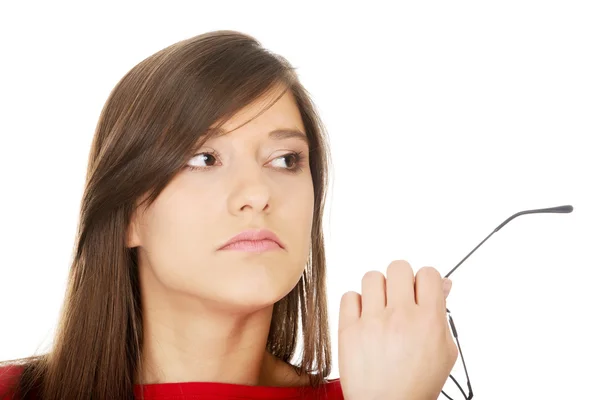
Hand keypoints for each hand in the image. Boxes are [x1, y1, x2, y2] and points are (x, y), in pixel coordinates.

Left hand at [338, 260, 457, 399]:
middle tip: (399, 297)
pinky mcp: (349, 330)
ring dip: (377, 289)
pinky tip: (364, 318)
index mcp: (428, 321)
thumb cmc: (417, 383)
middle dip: (401, 279)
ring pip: (372, 277)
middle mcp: (401, 317)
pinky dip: (356, 303)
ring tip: (380, 308)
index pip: (428, 273)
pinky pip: (349, 296)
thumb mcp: (444, 351)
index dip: (424, 280)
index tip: (420, 292)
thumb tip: (443, 284)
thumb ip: (442, 314)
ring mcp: (372, 322)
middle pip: (398, 267)